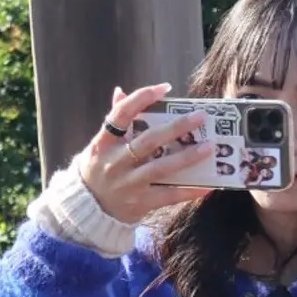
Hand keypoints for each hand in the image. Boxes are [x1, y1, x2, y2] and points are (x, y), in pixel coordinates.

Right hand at [79, 84, 214, 223]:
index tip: (164, 88)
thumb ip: (115, 120)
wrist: (87, 209)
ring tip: (209, 147)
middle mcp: (115, 162)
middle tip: (199, 117)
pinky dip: (189, 190)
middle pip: (148, 141)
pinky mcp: (139, 203)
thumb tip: (120, 91)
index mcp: (104, 143)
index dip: (141, 98)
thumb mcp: (101, 145)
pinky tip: (208, 185)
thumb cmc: (98, 169)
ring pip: (161, 168)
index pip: (121, 114)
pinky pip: (168, 195)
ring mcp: (128, 184)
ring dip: (187, 157)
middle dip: (176, 127)